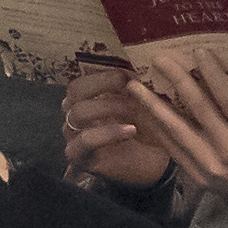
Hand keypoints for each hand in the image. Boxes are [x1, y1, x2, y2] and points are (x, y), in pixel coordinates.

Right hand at [54, 58, 167, 192]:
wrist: (154, 164)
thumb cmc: (145, 129)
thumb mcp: (140, 102)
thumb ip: (132, 85)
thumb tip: (135, 63)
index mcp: (84, 101)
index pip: (80, 80)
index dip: (102, 75)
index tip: (128, 75)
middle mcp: (74, 116)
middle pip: (74, 93)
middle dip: (103, 86)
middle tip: (130, 88)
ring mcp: (74, 137)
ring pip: (77, 114)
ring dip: (107, 107)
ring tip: (133, 109)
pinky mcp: (79, 157)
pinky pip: (84, 141)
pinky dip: (108, 133)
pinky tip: (130, 130)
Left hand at [116, 40, 227, 210]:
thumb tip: (223, 66)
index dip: (212, 73)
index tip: (197, 51)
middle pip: (198, 108)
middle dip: (177, 80)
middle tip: (159, 59)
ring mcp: (210, 165)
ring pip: (177, 129)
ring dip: (153, 105)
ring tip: (135, 87)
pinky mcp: (197, 177)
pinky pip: (173, 148)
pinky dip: (158, 128)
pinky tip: (146, 112)